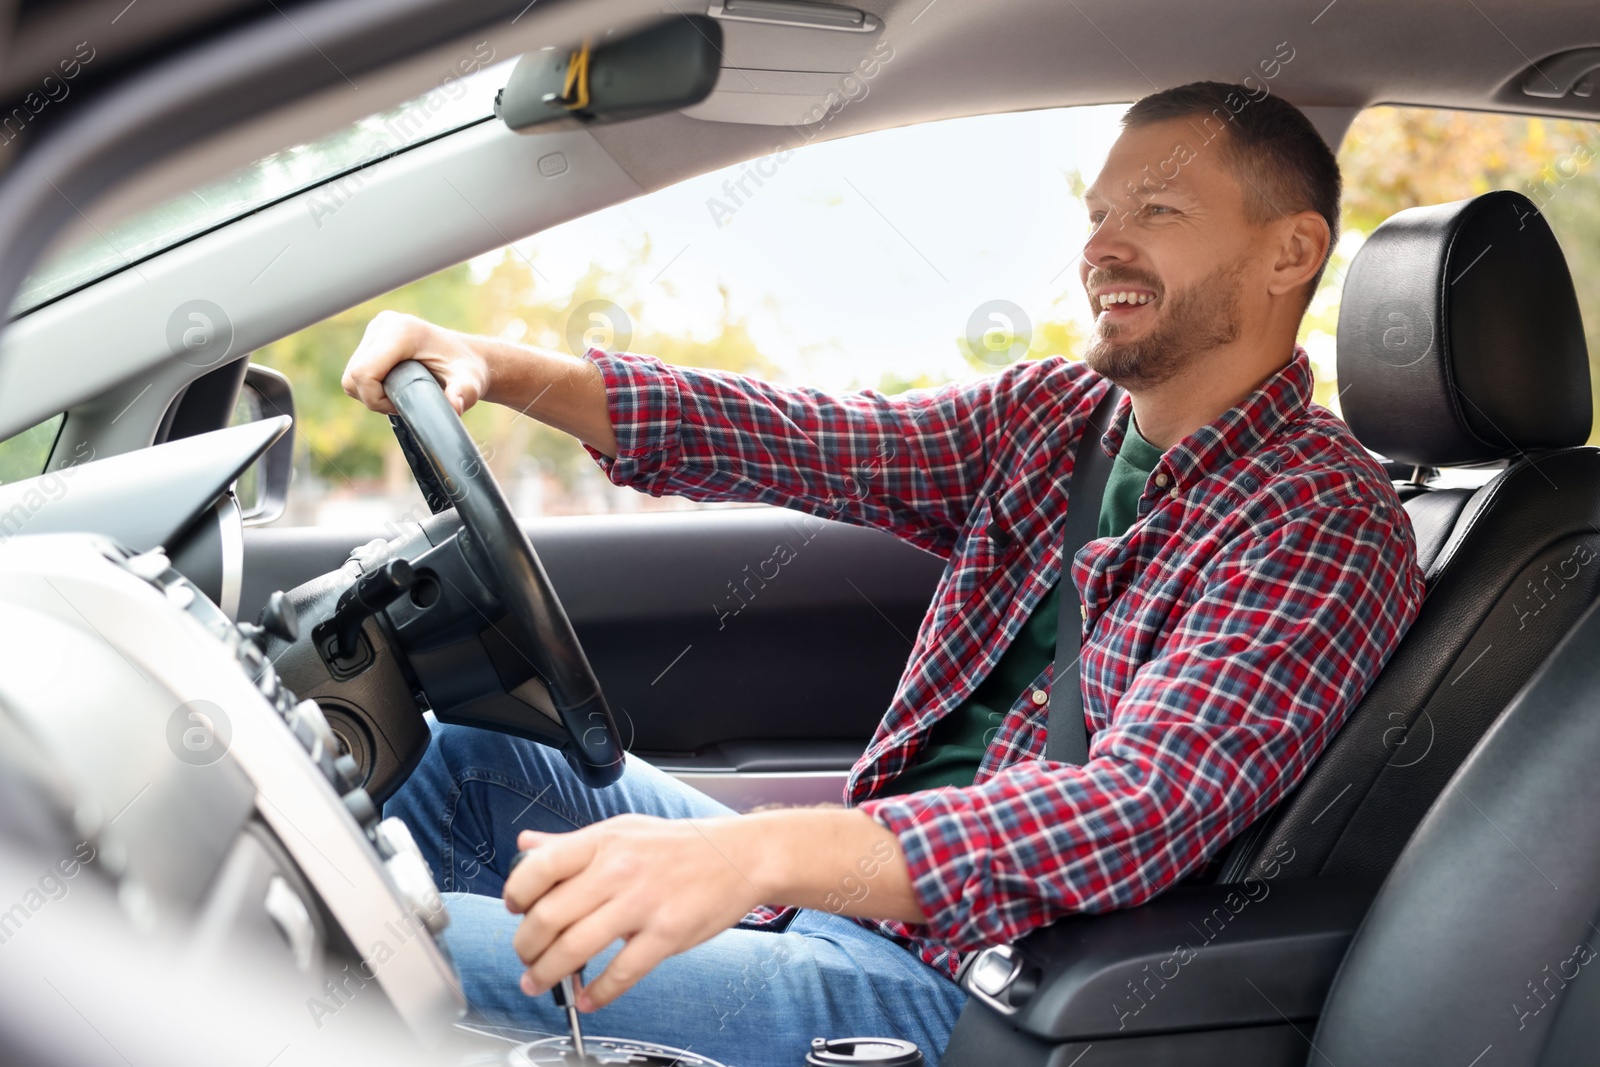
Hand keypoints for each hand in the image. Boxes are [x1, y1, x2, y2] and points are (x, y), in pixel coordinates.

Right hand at [341, 310, 491, 415]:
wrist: (467, 357)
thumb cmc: (468, 370)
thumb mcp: (470, 384)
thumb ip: (464, 394)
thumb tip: (455, 407)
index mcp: (402, 332)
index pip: (364, 373)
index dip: (376, 399)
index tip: (401, 406)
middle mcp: (384, 324)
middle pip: (354, 375)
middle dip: (373, 398)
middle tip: (402, 403)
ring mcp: (376, 328)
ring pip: (351, 375)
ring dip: (370, 393)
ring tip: (400, 394)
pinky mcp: (373, 336)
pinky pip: (356, 370)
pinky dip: (369, 385)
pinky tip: (393, 386)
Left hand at [502, 814, 766, 1010]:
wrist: (741, 855)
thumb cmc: (681, 845)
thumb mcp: (623, 830)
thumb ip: (571, 843)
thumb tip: (526, 846)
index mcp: (603, 842)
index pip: (539, 868)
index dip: (516, 895)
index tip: (514, 911)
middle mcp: (618, 870)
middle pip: (548, 916)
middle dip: (526, 947)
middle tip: (525, 958)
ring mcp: (643, 903)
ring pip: (576, 948)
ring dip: (549, 974)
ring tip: (539, 983)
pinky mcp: (667, 933)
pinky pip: (621, 973)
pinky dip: (597, 993)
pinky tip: (587, 998)